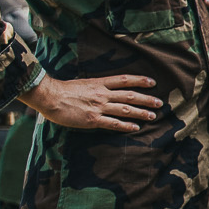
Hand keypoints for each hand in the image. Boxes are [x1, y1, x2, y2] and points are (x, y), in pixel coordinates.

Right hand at [19, 73, 163, 132]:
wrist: (49, 96)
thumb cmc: (62, 90)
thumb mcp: (82, 83)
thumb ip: (94, 87)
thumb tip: (102, 88)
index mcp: (99, 83)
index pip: (124, 80)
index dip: (140, 80)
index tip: (152, 82)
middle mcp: (102, 94)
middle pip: (130, 95)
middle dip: (146, 99)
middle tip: (160, 102)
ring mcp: (99, 107)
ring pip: (126, 109)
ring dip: (141, 113)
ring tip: (153, 115)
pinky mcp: (93, 119)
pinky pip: (114, 123)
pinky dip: (126, 125)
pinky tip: (136, 128)